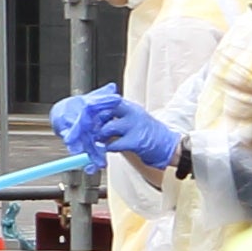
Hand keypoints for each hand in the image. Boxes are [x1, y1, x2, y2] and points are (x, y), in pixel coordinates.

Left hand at [53, 85, 183, 175]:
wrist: (169, 146)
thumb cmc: (148, 134)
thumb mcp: (133, 119)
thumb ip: (116, 117)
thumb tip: (93, 119)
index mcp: (129, 107)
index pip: (107, 101)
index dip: (93, 107)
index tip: (82, 114)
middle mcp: (132, 113)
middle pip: (104, 111)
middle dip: (92, 121)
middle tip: (85, 129)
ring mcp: (134, 126)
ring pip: (107, 128)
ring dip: (99, 136)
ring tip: (98, 141)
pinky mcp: (136, 141)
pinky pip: (114, 144)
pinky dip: (107, 148)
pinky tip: (107, 149)